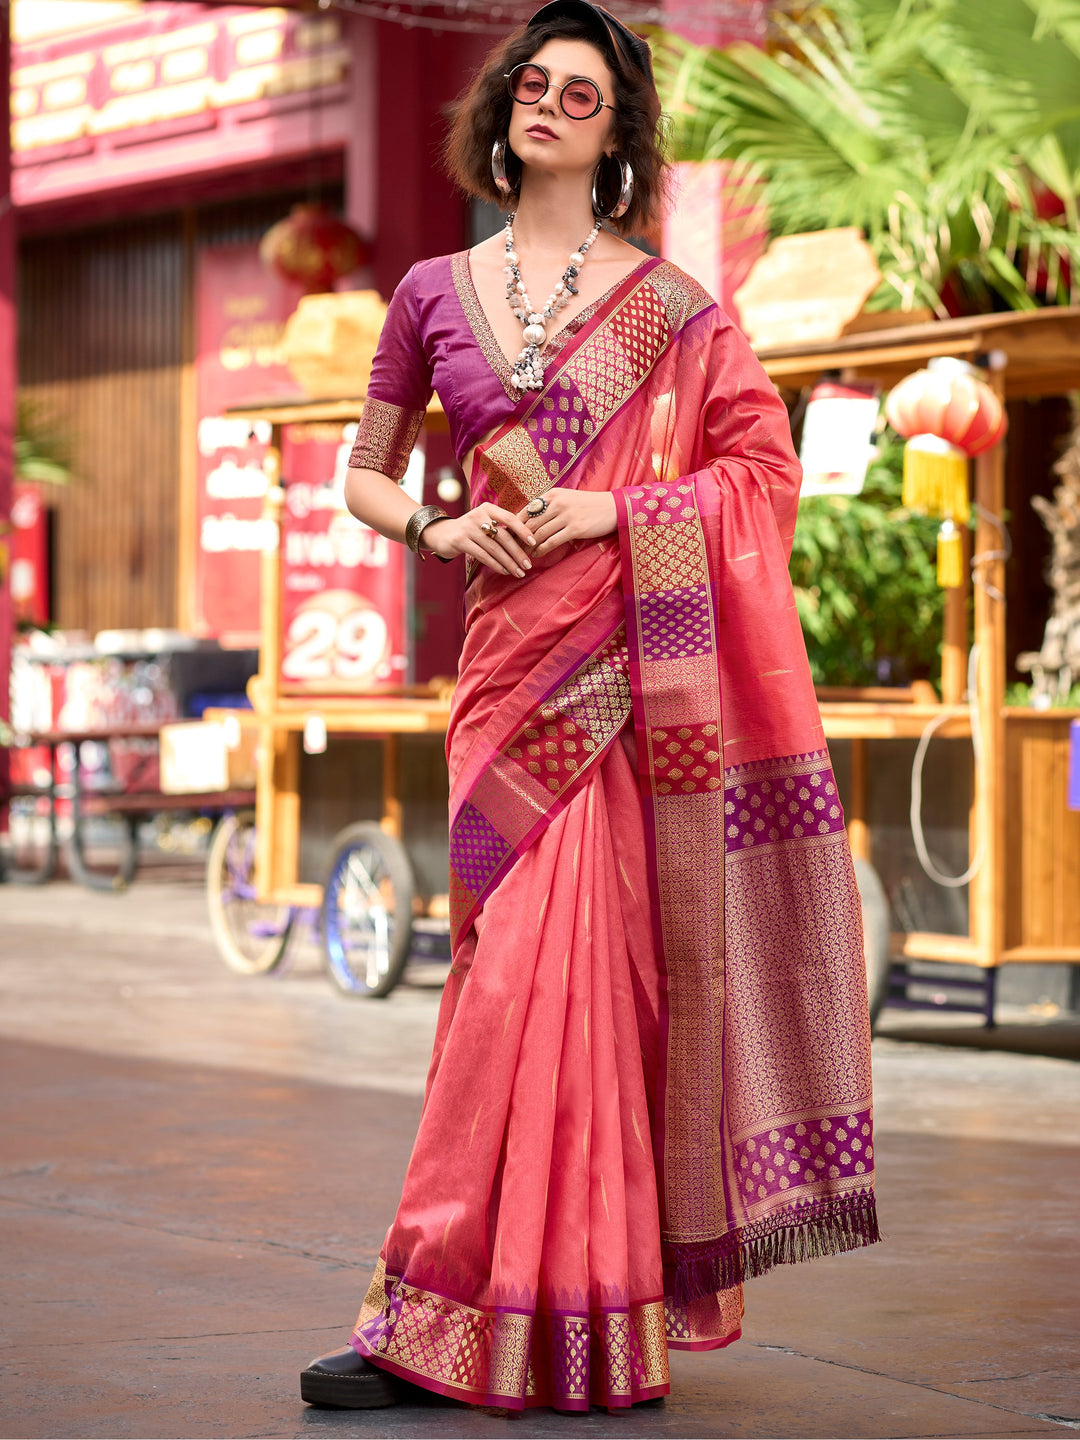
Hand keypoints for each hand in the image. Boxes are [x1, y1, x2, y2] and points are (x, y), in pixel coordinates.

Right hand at [422, 505, 536, 576]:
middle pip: (503, 536)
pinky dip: (495, 564)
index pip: (510, 518)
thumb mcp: (484, 522)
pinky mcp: (460, 541)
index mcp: (488, 508)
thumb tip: (527, 542)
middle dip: (517, 552)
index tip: (534, 543)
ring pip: (494, 548)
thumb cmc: (471, 530)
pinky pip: (482, 555)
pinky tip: (504, 571)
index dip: (523, 530)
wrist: (441, 533)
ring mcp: (468, 528)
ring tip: (518, 572)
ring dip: (508, 562)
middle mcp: (478, 515)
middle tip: (528, 564)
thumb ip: (501, 527)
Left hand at [517, 490, 617, 557]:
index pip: (527, 510)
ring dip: (529, 546)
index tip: (509, 536)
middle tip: (512, 549)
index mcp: (553, 494)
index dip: (516, 525)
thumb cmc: (588, 505)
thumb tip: (529, 519)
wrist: (613, 507)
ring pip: (539, 533)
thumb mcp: (566, 498)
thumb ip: (549, 506)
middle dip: (519, 538)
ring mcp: (567, 515)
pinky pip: (552, 541)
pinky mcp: (575, 529)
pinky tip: (537, 554)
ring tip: (524, 554)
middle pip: (530, 523)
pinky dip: (542, 550)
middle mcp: (557, 503)